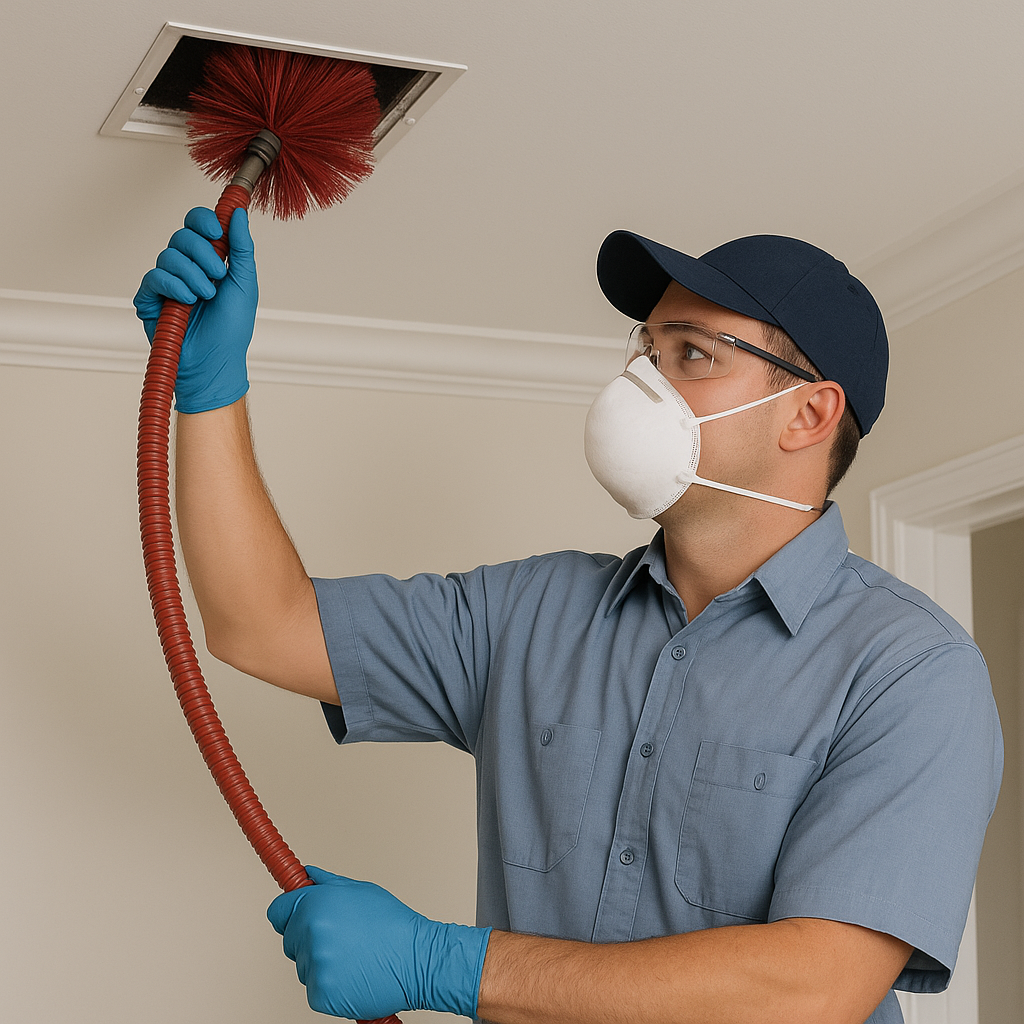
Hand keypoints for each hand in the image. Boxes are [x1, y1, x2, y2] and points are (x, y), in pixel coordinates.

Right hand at [133, 206, 257, 412]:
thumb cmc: (232, 329)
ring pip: (168, 256)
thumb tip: (237, 213)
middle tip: (217, 276)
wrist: (215, 360)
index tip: (216, 231)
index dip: (204, 221)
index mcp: (208, 260)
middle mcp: (186, 267)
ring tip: (205, 297)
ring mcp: (167, 282)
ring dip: (192, 276)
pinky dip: (173, 287)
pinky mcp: (150, 299)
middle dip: (203, 254)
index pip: (197, 225)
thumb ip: (241, 246)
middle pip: (182, 235)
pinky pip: (153, 277)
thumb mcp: (245, 283)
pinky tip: (186, 302)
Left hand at [267, 866, 490, 1019]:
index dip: (290, 915)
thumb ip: (327, 883)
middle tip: (342, 940)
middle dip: (309, 940)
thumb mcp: (361, 891)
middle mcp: (311, 933)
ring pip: (304, 967)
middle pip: (290, 941)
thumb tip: (308, 874)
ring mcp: (314, 965)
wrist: (417, 959)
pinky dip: (330, 987)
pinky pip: (314, 990)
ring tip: (354, 957)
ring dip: (322, 964)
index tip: (299, 919)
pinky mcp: (320, 995)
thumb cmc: (393, 924)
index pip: (278, 911)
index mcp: (316, 904)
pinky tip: (353, 976)